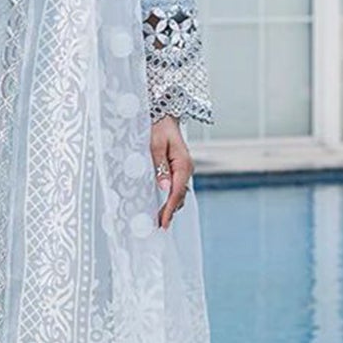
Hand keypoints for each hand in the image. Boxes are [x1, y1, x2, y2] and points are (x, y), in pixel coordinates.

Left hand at [151, 114, 192, 230]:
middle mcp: (187, 169)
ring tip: (160, 221)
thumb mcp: (155, 146)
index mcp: (184, 164)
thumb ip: (160, 167)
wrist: (164, 116)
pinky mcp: (179, 169)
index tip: (163, 222)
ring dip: (171, 207)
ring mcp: (184, 170)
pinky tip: (163, 206)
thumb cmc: (158, 129)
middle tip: (159, 226)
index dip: (169, 209)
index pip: (177, 192)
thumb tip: (164, 188)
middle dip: (170, 211)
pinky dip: (171, 198)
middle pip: (180, 196)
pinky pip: (177, 187)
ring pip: (180, 193)